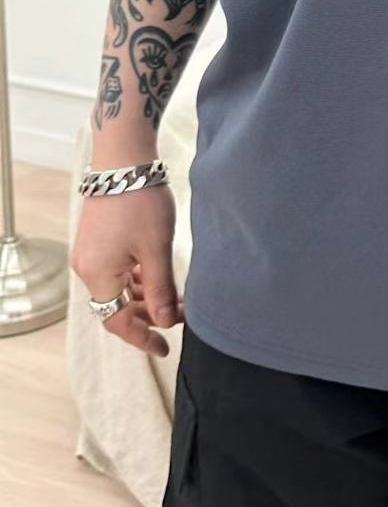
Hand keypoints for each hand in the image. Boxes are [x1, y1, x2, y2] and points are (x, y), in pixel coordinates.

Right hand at [69, 183, 183, 355]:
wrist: (124, 159)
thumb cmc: (140, 202)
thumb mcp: (157, 250)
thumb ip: (161, 290)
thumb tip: (167, 322)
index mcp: (97, 275)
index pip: (117, 321)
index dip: (142, 337)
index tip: (165, 347)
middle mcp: (88, 267)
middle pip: (118, 305)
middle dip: (149, 315)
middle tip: (181, 318)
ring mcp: (92, 253)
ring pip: (120, 287)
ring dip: (147, 296)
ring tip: (179, 298)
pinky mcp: (99, 239)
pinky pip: (118, 270)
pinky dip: (140, 278)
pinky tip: (161, 276)